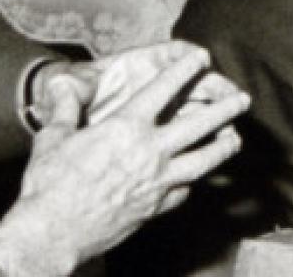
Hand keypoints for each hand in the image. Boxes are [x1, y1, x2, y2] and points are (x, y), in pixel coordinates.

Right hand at [0, 49, 248, 275]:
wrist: (53, 233)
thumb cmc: (49, 183)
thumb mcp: (53, 137)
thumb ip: (66, 108)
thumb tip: (61, 84)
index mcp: (127, 127)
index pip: (163, 90)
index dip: (185, 70)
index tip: (202, 58)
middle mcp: (150, 152)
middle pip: (199, 125)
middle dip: (224, 109)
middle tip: (242, 99)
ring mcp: (158, 183)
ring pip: (203, 161)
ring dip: (222, 147)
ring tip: (235, 138)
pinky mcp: (156, 209)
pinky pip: (185, 191)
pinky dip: (193, 181)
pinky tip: (196, 179)